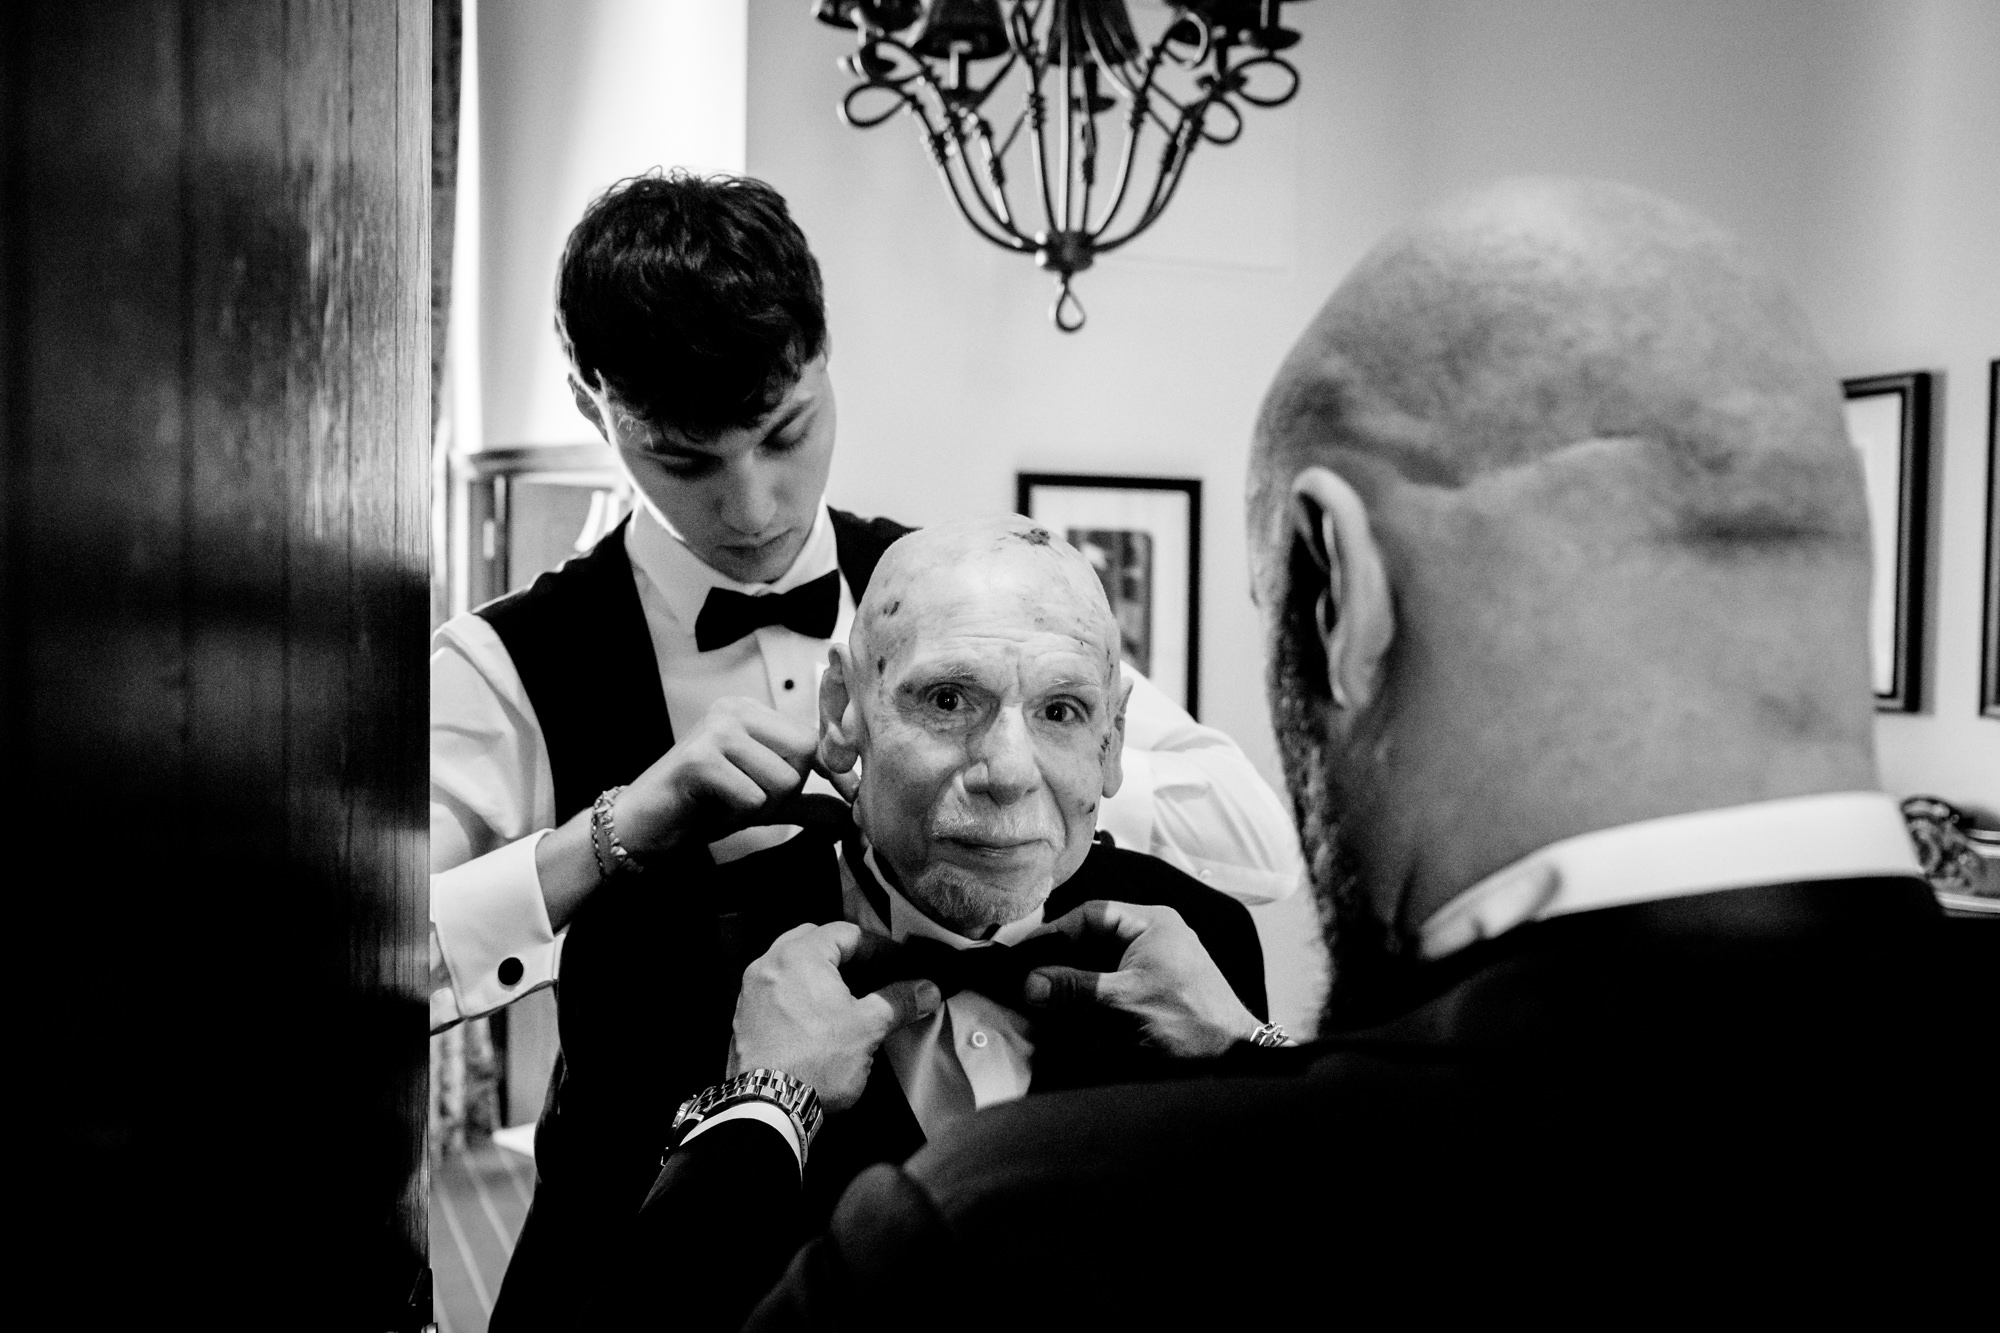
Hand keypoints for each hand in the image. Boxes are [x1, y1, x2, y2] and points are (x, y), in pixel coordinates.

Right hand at [614, 696, 858, 858]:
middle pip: (803, 754)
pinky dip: (740, 813)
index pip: (812, 736)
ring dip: (763, 806)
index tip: (851, 795)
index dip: (832, 770)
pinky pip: (754, 797)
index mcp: (750, 712)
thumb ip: (805, 803)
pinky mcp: (699, 759)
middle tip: (751, 800)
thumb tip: (849, 814)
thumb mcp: (763, 802)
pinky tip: (713, 808)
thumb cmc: (701, 807)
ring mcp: (715, 730)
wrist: (642, 825)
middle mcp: (734, 710)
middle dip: (787, 791)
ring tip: (729, 802)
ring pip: (783, 779)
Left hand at [727, 923, 940, 1111]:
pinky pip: (775, 992)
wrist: (769, 1108)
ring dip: (819, 974)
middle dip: (845, 954)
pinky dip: (798, 995)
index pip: (846, 933)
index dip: (879, 947)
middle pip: (813, 941)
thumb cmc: (816, 1062)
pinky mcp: (743, 1019)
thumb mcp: (869, 1028)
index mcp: (799, 955)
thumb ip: (900, 1001)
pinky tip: (816, 1019)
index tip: (898, 964)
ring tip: (845, 997)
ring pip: (791, 966)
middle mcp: (769, 965)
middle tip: (872, 973)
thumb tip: (927, 990)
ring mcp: (751, 992)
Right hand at [1024, 901, 1261, 1057]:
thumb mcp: (1125, 1001)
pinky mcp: (1150, 987)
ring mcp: (1152, 961)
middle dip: (1061, 959)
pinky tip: (1068, 1008)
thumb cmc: (1189, 1020)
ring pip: (1097, 961)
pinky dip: (1088, 994)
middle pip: (1092, 937)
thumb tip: (1031, 984)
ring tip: (1042, 996)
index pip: (1092, 914)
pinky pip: (1109, 981)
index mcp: (1152, 922)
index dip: (1056, 932)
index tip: (1027, 954)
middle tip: (1030, 978)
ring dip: (1072, 979)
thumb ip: (1076, 988)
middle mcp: (1152, 935)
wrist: (1230, 1056)